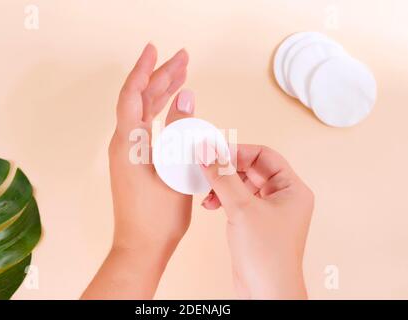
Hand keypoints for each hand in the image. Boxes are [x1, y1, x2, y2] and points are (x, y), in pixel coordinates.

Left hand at [82, 44, 194, 298]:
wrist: (141, 248)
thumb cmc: (157, 218)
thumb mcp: (176, 171)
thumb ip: (181, 131)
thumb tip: (186, 96)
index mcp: (128, 144)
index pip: (133, 94)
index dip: (145, 69)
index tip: (156, 49)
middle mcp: (122, 144)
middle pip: (140, 100)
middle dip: (162, 77)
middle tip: (183, 59)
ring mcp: (127, 153)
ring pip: (144, 113)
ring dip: (162, 94)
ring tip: (181, 75)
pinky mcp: (134, 162)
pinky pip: (146, 128)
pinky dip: (160, 114)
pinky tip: (172, 108)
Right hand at [198, 143, 313, 298]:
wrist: (266, 292)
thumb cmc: (267, 255)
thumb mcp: (242, 208)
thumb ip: (223, 177)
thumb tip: (208, 153)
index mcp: (292, 189)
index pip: (264, 155)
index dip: (238, 151)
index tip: (214, 151)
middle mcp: (283, 197)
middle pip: (252, 169)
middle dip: (228, 169)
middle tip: (207, 167)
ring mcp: (269, 211)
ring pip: (242, 185)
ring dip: (223, 185)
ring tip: (208, 192)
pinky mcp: (256, 223)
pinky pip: (238, 200)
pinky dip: (223, 199)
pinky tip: (211, 205)